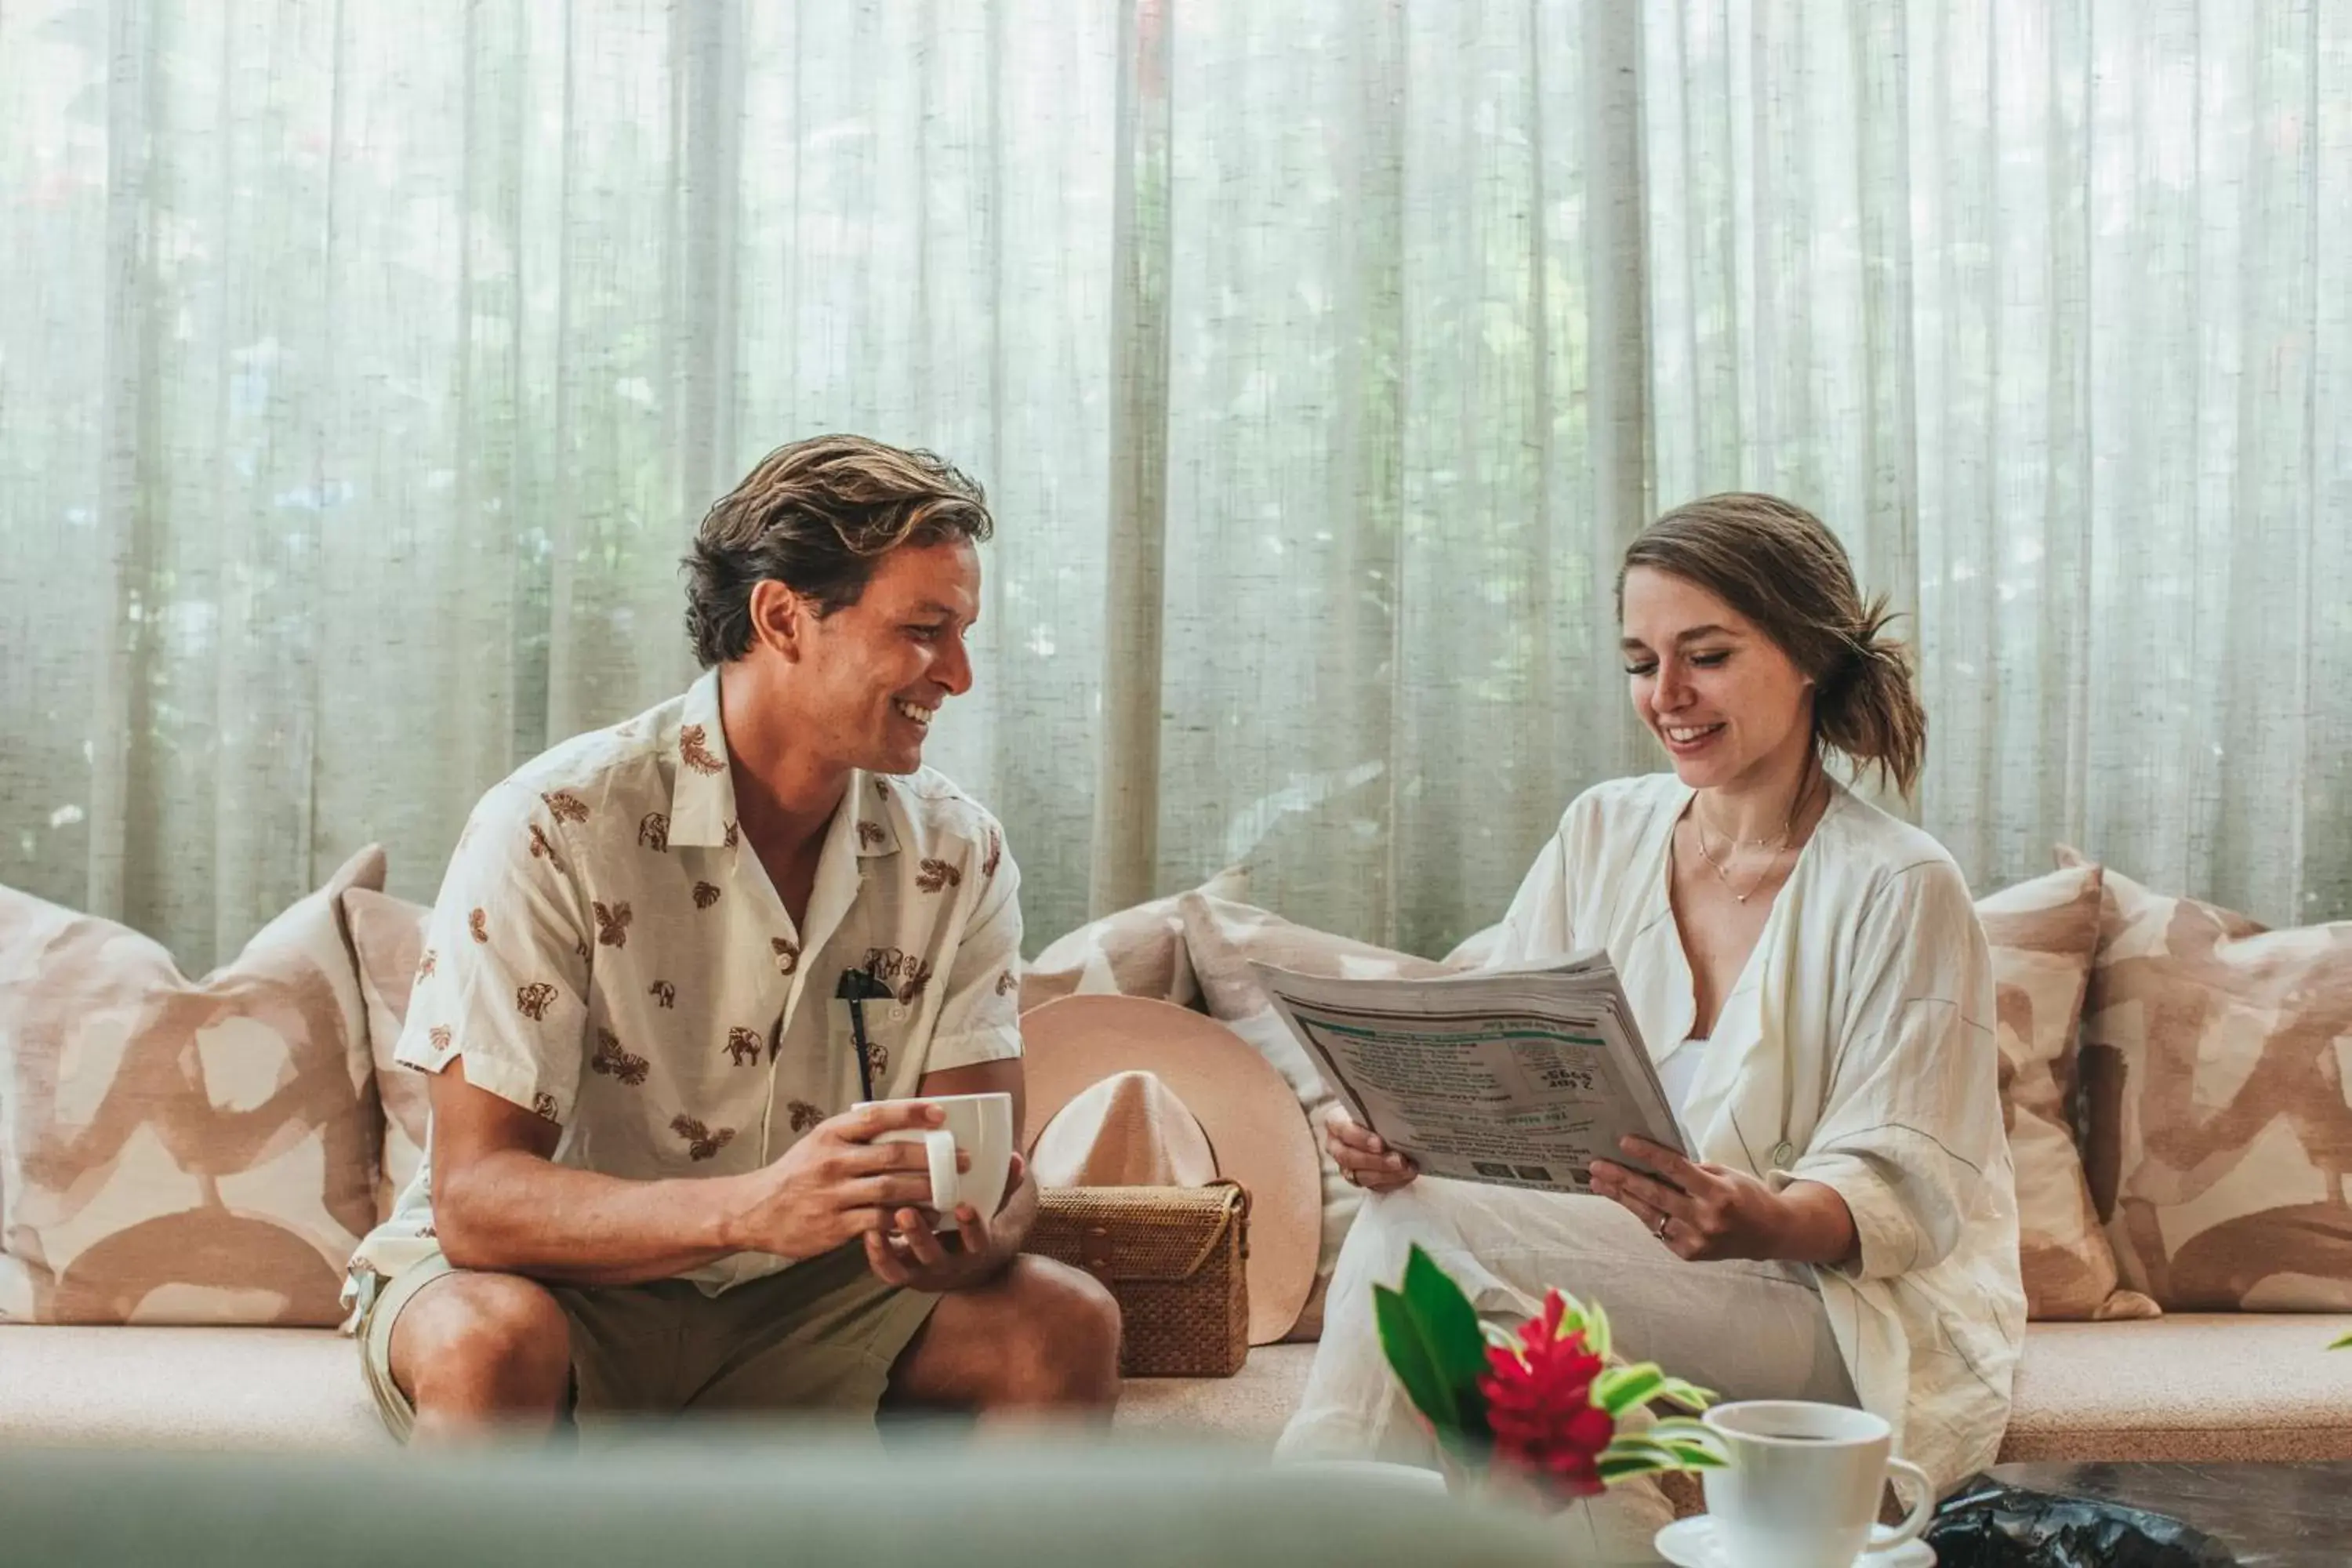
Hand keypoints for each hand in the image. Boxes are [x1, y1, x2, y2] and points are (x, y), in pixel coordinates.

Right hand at [720, 1101, 969, 1259]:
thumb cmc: (798, 1173)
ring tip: (953, 1189)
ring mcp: (833, 1194)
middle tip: (963, 1159)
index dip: (911, 1113)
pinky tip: (927, 1217)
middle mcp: (832, 1161)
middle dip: (934, 1157)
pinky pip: (881, 1221)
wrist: (756, 1210)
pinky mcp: (835, 1226)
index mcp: (830, 1134)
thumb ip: (856, 1134)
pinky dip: (907, 1219)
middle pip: (892, 1155)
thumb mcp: (820, 1142)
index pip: (876, 1117)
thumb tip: (905, 1122)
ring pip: (891, 1190)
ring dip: (927, 1189)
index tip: (942, 1115)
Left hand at [864, 1153, 1026, 1292]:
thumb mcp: (996, 1211)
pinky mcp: (902, 1275)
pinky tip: (867, 1231)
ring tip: (878, 1221)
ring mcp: (923, 1274)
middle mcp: (949, 1266)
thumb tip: (1016, 1158)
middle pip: (934, 1257)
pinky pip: (888, 1272)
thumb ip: (1005, 1186)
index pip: (978, 1242)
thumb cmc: (977, 1229)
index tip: (963, 1206)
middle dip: (920, 1236)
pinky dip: (877, 1255)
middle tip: (906, 1212)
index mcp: (976, 1250)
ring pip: (905, 1269)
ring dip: (890, 1247)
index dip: (971, 1227)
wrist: (967, 1270)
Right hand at [1325, 1105, 1417, 1193]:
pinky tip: (1407, 1176)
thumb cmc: (1376, 1108)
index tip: (1381, 1144)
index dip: (1360, 1139)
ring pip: (1361, 1176)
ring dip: (1386, 1174)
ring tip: (1408, 1169)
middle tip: (1400, 1160)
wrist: (1380, 1121)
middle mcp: (1336, 1146)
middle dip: (1377, 1161)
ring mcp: (1346, 1166)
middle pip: (1349, 1158)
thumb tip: (1399, 1108)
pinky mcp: (1361, 1179)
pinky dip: (1392, 1182)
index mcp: (1335, 1122)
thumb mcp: (1375, 1103)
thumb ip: (1380, 1107)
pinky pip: (1374, 1186)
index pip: (1343, 1131)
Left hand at [1588, 1136, 1791, 1262]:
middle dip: (1622, 1179)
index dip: (1648, 1155)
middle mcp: (1705, 1219)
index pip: (1676, 1170)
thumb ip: (1692, 1171)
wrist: (1771, 1234)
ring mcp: (1696, 1240)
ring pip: (1650, 1215)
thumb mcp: (1725, 1174)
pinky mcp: (1689, 1253)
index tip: (1624, 1142)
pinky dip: (1643, 1214)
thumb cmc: (1746, 1196)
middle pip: (1655, 1194)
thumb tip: (1653, 1160)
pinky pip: (1658, 1230)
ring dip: (1622, 1197)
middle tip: (1597, 1166)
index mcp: (1718, 1193)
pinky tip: (1626, 1200)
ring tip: (1598, 1182)